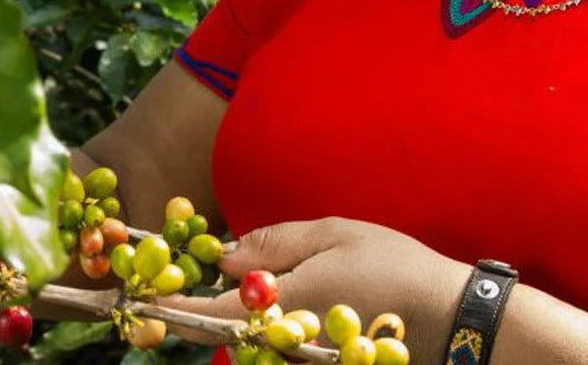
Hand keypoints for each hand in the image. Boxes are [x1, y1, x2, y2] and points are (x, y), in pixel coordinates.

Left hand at [163, 217, 472, 364]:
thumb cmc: (392, 267)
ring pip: (253, 340)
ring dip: (238, 315)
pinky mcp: (321, 361)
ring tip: (229, 285)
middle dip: (200, 308)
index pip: (208, 312)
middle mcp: (284, 344)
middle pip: (227, 331)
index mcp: (280, 306)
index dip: (170, 305)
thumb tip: (226, 254)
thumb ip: (275, 243)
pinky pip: (281, 346)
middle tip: (180, 284)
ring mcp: (303, 358)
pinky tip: (282, 297)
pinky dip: (269, 323)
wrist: (450, 320)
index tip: (137, 300)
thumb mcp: (333, 234)